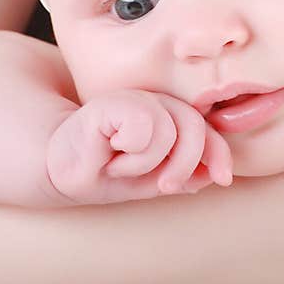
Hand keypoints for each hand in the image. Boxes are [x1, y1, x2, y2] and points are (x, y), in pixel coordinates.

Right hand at [47, 89, 232, 204]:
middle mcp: (156, 102)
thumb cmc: (106, 170)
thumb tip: (216, 174)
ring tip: (122, 164)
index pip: (208, 128)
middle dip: (184, 163)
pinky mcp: (111, 102)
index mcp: (171, 116)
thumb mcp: (152, 179)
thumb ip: (185, 174)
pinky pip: (142, 127)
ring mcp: (133, 99)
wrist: (61, 169)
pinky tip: (111, 150)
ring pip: (169, 130)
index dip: (219, 152)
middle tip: (163, 184)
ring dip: (146, 162)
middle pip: (195, 126)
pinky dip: (130, 150)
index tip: (222, 178)